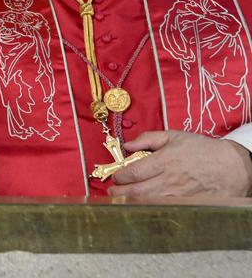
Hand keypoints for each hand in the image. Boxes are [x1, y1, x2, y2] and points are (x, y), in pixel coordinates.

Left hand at [108, 131, 251, 196]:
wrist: (232, 167)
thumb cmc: (202, 149)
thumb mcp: (174, 136)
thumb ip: (148, 138)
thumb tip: (127, 144)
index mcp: (164, 161)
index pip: (133, 172)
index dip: (119, 176)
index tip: (115, 176)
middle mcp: (169, 180)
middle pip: (136, 191)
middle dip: (119, 193)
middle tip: (112, 192)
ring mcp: (177, 195)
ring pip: (147, 203)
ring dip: (131, 202)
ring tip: (122, 200)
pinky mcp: (186, 205)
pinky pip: (162, 209)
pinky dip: (149, 209)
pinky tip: (142, 206)